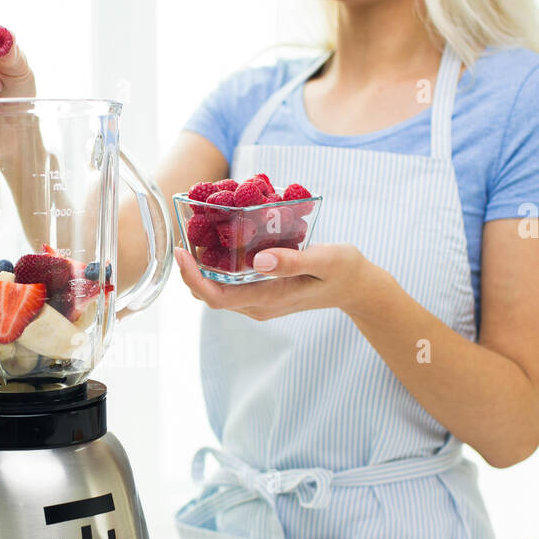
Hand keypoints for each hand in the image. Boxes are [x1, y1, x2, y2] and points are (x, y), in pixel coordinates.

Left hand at [174, 243, 372, 319]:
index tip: (181, 251)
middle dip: (190, 269)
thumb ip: (293, 261)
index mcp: (266, 300)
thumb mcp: (325, 261)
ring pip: (217, 288)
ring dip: (201, 266)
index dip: (193, 276)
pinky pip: (229, 283)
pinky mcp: (261, 294)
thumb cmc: (344, 271)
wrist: (357, 287)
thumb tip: (258, 260)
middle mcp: (256, 305)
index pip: (216, 296)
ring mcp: (258, 302)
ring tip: (194, 233)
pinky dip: (217, 264)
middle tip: (182, 234)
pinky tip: (218, 240)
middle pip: (209, 293)